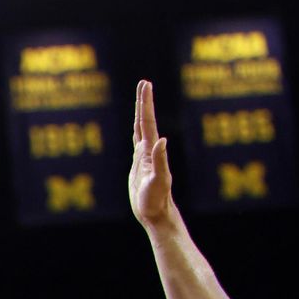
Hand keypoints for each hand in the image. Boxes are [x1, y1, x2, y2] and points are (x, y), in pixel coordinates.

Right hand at [129, 80, 173, 227]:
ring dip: (140, 114)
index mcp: (151, 151)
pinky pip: (136, 144)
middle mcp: (149, 151)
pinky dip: (135, 133)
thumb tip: (162, 140)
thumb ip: (160, 161)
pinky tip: (137, 131)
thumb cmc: (157, 201)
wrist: (157, 215)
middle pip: (144, 121)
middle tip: (144, 83)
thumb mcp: (158, 181)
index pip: (147, 121)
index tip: (145, 84)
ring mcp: (144, 158)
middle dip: (143, 102)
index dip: (145, 103)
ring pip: (140, 130)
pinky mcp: (139, 167)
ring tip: (140, 100)